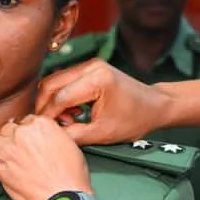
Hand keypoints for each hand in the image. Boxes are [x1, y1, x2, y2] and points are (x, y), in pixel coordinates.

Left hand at [0, 115, 91, 199]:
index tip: (30, 141)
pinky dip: (2, 166)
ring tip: (8, 158)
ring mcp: (8, 149)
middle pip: (8, 128)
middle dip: (12, 137)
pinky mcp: (1, 167)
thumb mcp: (69, 144)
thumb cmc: (71, 175)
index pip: (27, 121)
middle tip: (19, 149)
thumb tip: (43, 137)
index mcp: (40, 124)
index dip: (28, 132)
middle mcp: (22, 133)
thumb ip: (51, 135)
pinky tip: (13, 173)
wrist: (64, 199)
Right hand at [35, 60, 167, 145]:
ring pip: (55, 80)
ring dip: (52, 101)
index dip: (49, 117)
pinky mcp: (89, 67)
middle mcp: (91, 66)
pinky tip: (72, 113)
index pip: (60, 97)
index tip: (46, 132)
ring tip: (65, 121)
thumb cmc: (134, 120)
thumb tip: (51, 136)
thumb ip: (74, 135)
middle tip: (49, 127)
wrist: (154, 105)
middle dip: (45, 107)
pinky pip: (64, 80)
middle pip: (51, 84)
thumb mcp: (103, 134)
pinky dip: (60, 96)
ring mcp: (90, 64)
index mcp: (97, 80)